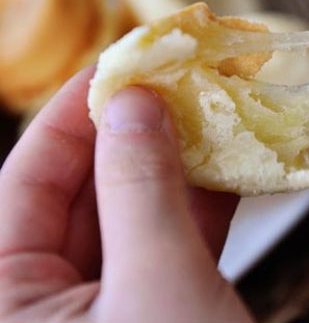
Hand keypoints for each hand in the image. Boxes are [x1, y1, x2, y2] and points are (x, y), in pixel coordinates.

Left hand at [0, 68, 251, 321]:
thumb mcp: (158, 282)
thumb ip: (141, 188)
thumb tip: (137, 103)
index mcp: (7, 299)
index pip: (27, 181)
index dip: (73, 115)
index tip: (120, 67)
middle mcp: (42, 303)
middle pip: (80, 197)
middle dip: (135, 141)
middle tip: (177, 90)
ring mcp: (98, 312)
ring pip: (128, 221)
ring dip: (175, 173)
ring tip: (211, 122)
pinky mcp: (148, 315)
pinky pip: (162, 251)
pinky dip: (197, 214)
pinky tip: (228, 173)